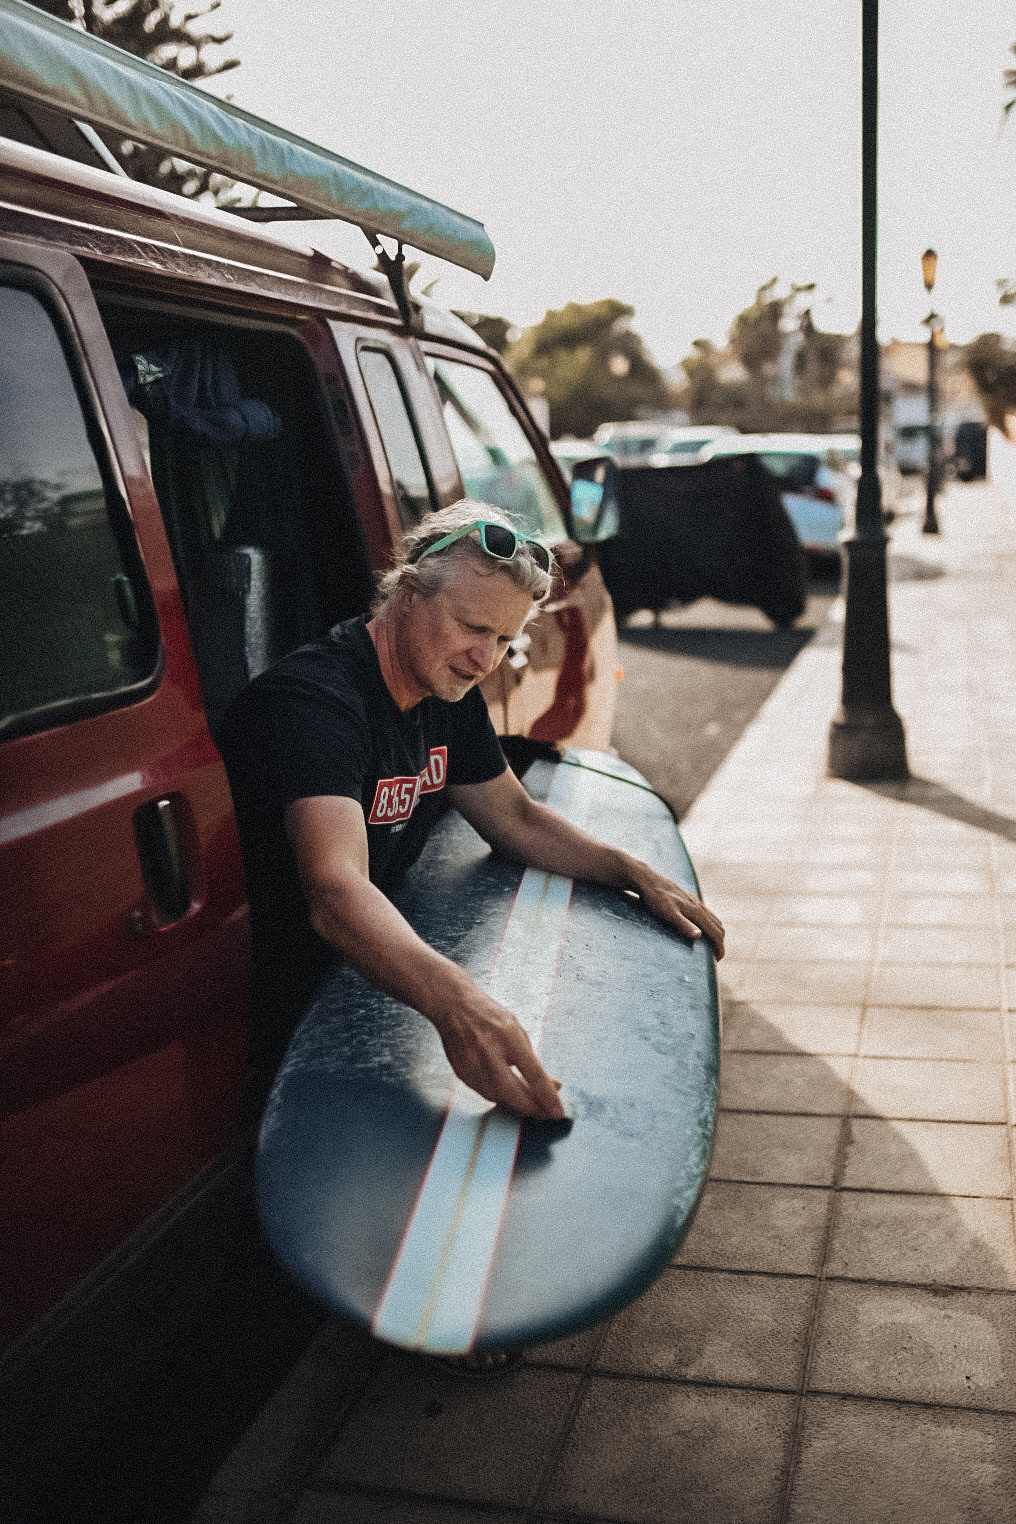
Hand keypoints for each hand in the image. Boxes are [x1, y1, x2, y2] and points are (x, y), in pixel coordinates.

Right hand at [431, 988, 564, 1119]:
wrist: (453, 1006)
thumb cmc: (489, 1016)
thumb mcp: (517, 1031)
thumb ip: (532, 1061)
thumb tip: (552, 1086)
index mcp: (508, 1037)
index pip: (533, 1073)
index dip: (548, 1096)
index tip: (558, 1112)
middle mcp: (488, 1053)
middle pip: (514, 1094)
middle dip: (533, 1108)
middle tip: (546, 1113)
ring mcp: (472, 1065)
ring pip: (499, 1098)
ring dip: (517, 1103)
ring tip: (530, 1099)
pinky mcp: (462, 1074)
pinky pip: (485, 1094)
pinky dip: (500, 1096)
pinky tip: (508, 1090)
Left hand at [623, 859, 724, 958]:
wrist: (648, 879)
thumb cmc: (655, 897)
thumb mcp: (668, 913)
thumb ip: (683, 924)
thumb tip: (699, 935)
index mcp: (697, 911)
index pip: (716, 932)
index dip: (719, 948)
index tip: (717, 961)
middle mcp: (699, 905)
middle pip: (718, 926)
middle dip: (719, 942)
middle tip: (714, 957)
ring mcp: (695, 901)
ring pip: (713, 919)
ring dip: (715, 933)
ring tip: (709, 946)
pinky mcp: (689, 899)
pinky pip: (706, 913)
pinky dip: (709, 924)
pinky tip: (699, 928)